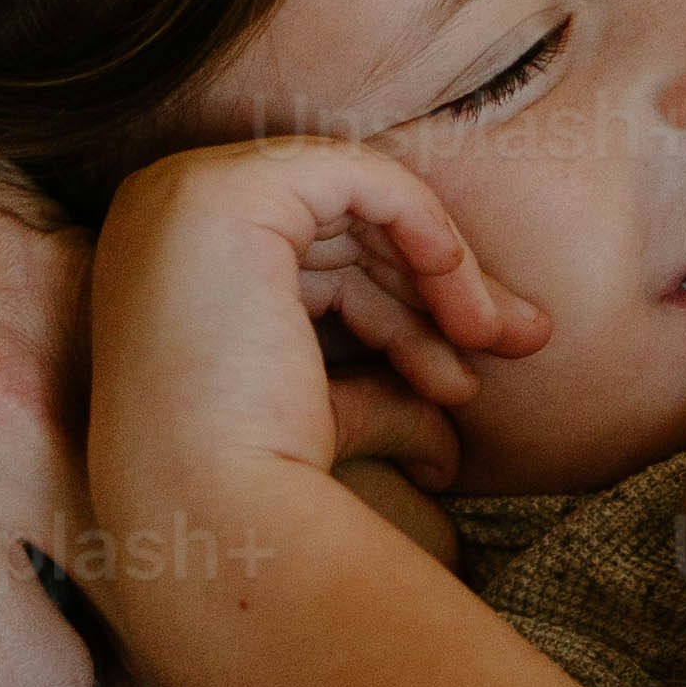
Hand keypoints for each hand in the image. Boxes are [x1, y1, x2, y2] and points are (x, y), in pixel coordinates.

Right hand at [88, 138, 546, 554]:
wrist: (215, 512)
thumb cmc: (259, 483)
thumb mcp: (335, 409)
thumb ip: (388, 389)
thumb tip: (449, 439)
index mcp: (177, 268)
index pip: (312, 264)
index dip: (403, 307)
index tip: (469, 374)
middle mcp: (163, 220)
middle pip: (338, 232)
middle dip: (438, 287)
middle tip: (523, 340)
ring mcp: (184, 197)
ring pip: (357, 205)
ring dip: (445, 272)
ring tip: (498, 340)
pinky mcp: (223, 191)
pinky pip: (358, 174)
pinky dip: (422, 222)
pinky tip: (460, 289)